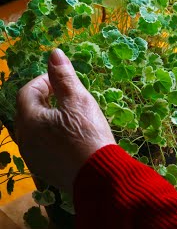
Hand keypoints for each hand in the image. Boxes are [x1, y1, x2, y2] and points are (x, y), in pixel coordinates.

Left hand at [15, 48, 115, 193]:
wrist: (100, 175)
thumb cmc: (89, 134)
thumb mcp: (79, 100)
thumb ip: (64, 77)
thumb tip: (54, 53)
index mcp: (29, 119)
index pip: (28, 92)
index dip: (44, 82)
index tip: (63, 81)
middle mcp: (24, 139)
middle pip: (29, 111)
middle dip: (45, 100)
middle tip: (68, 97)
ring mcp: (33, 157)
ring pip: (35, 131)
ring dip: (48, 120)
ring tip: (71, 118)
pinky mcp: (44, 170)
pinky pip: (43, 147)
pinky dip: (53, 138)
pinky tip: (71, 139)